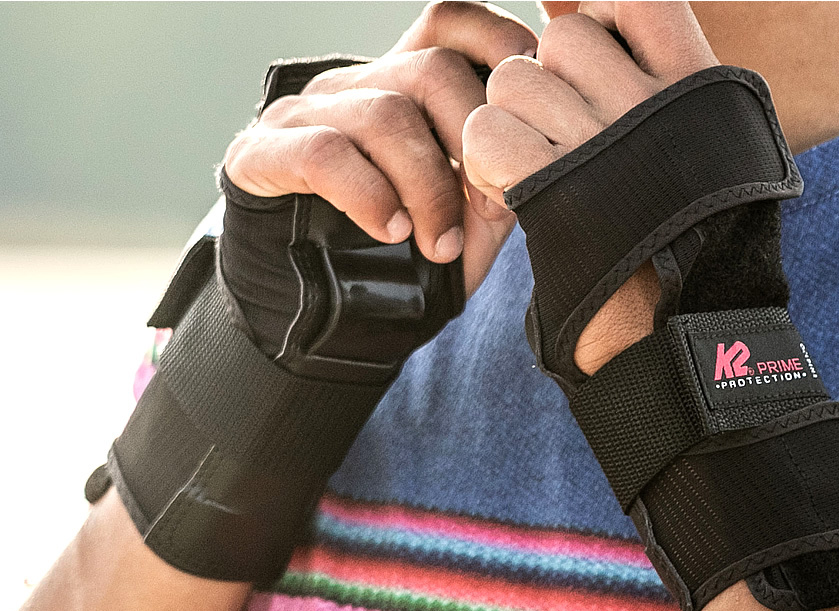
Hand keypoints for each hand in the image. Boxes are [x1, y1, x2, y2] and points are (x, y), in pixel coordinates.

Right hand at [224, 1, 537, 294]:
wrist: (313, 314)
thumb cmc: (398, 262)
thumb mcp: (464, 223)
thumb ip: (498, 187)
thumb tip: (539, 157)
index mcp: (402, 86)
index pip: (452, 22)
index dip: (500, 47)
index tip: (527, 116)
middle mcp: (354, 85)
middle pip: (432, 70)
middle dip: (474, 146)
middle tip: (489, 215)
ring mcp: (303, 113)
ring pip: (385, 114)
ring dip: (428, 187)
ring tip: (439, 246)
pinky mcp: (261, 154)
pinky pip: (325, 153)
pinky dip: (370, 196)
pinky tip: (390, 232)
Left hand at [463, 2, 717, 370]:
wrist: (679, 327)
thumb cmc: (690, 247)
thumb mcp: (707, 151)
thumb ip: (666, 89)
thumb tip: (587, 26)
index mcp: (698, 85)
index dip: (597, 22)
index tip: (590, 70)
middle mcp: (652, 102)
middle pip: (562, 38)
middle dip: (547, 83)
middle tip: (558, 139)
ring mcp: (603, 141)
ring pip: (513, 79)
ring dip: (509, 123)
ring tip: (533, 170)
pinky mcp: (552, 185)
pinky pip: (485, 130)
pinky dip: (482, 159)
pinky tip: (505, 189)